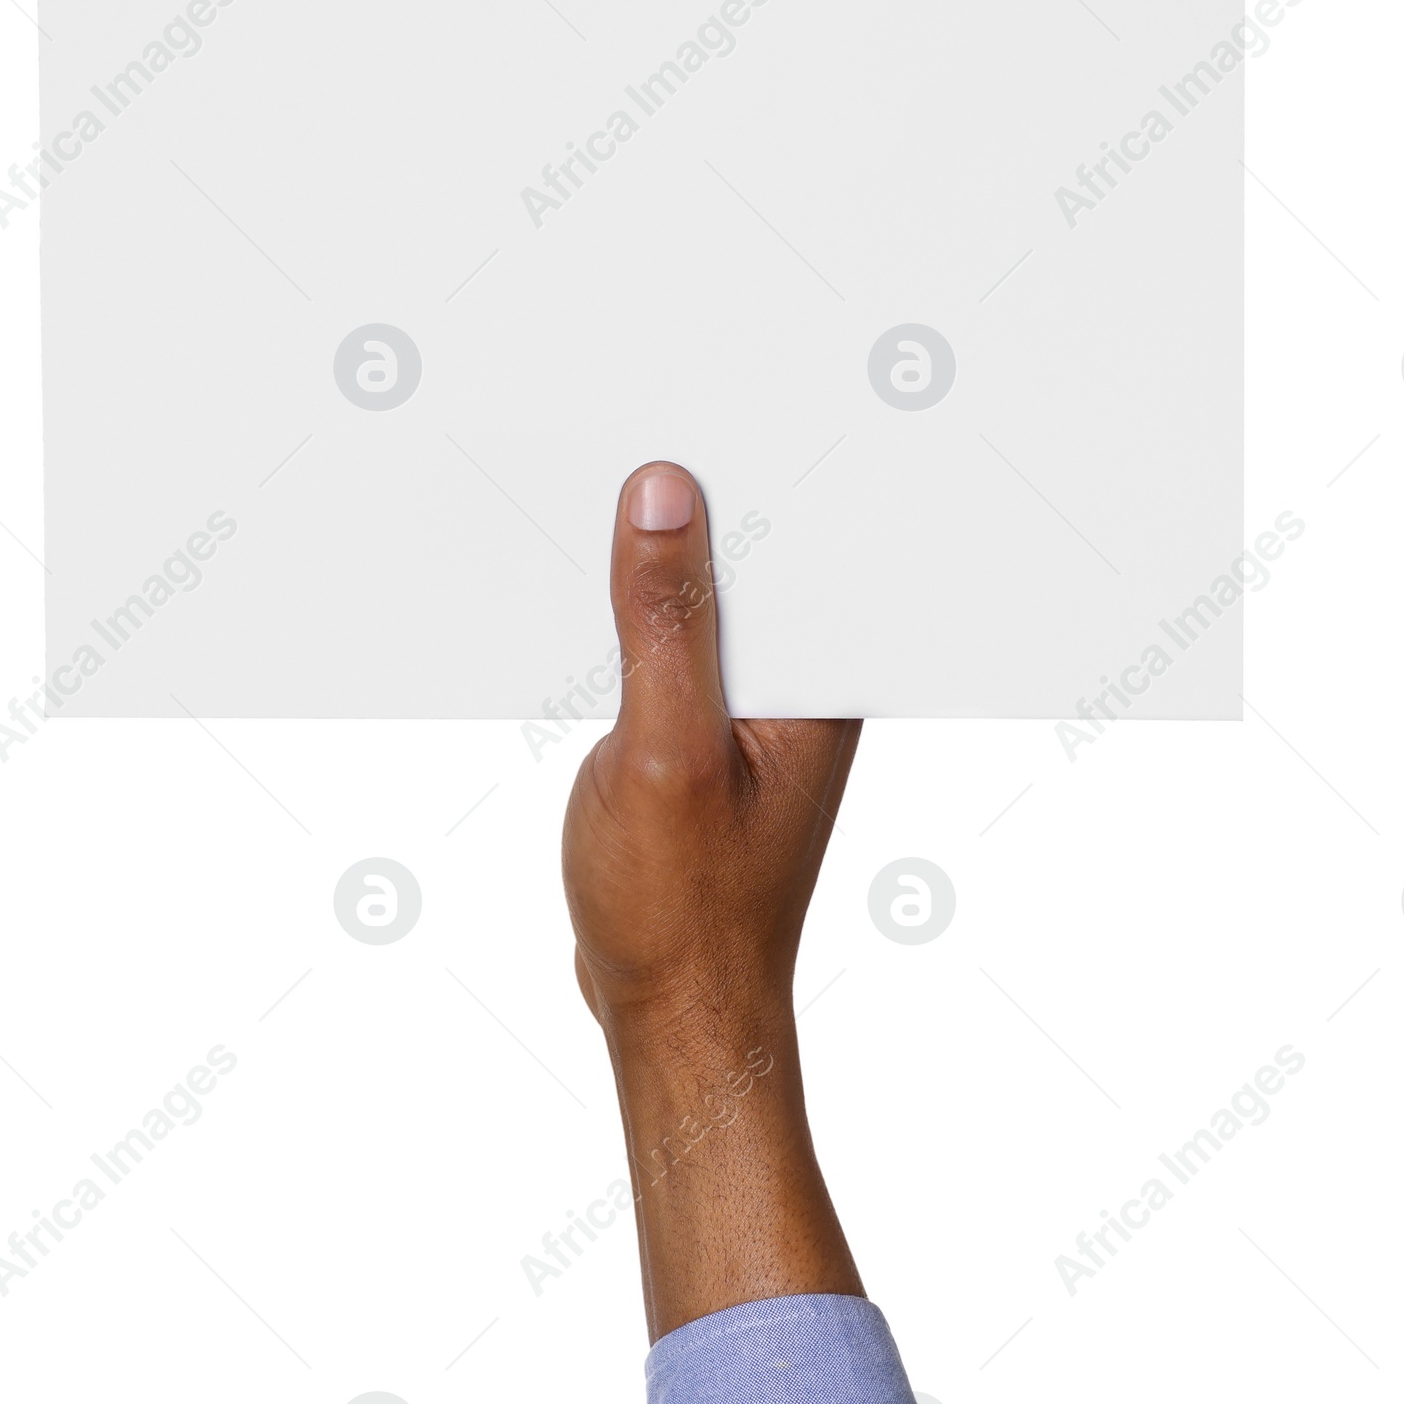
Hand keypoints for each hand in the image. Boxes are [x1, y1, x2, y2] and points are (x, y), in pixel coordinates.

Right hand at [562, 462, 859, 1032]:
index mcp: (822, 686)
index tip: (711, 393)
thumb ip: (666, 624)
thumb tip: (665, 494)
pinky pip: (668, 647)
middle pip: (754, 560)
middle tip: (635, 411)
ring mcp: (748, 712)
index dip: (762, 465)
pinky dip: (628, 614)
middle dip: (700, 494)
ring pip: (704, 600)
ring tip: (597, 471)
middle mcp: (799, 689)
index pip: (807, 543)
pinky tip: (581, 579)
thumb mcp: (665, 753)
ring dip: (654, 553)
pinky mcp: (699, 734)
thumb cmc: (683, 908)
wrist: (670, 1011)